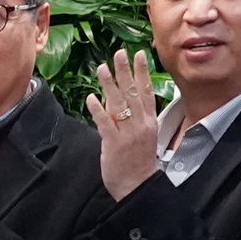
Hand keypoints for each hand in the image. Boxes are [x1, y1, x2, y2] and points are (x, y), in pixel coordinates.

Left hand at [86, 49, 161, 200]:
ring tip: (101, 68)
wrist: (139, 186)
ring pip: (118, 104)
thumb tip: (121, 101)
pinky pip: (105, 124)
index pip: (147, 91)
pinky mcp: (114, 144)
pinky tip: (91, 97)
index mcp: (149, 122)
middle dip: (126, 71)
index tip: (139, 54)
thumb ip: (134, 118)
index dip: (142, 72)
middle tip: (119, 53)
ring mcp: (127, 134)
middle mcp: (140, 124)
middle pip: (133, 93)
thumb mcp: (142, 137)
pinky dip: (98, 110)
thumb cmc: (139, 163)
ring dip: (109, 84)